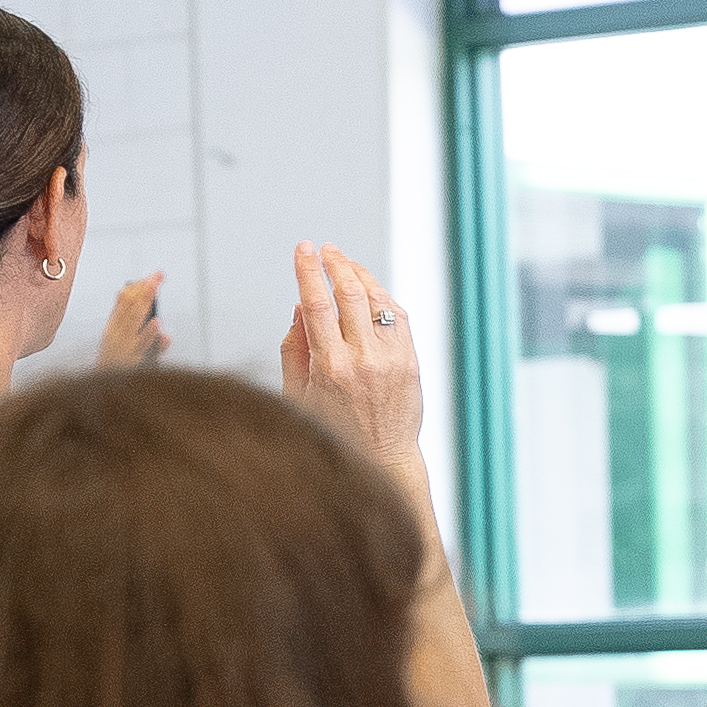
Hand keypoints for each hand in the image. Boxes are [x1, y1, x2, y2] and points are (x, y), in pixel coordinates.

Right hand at [94, 272, 167, 368]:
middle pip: (129, 305)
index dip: (136, 288)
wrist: (104, 396)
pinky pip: (140, 345)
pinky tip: (157, 322)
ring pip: (133, 319)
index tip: (150, 278)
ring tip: (155, 288)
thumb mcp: (130, 354)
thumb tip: (166, 336)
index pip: (122, 302)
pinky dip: (148, 334)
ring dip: (145, 302)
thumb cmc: (117, 373)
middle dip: (144, 288)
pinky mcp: (129, 360)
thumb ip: (150, 343)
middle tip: (158, 275)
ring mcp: (122, 346)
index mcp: (112, 329)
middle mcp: (115, 334)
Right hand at [280, 242, 423, 475]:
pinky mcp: (411, 361)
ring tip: (345, 264)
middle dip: (335, 264)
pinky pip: (397, 316)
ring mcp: (391, 359)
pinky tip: (370, 290)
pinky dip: (382, 298)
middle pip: (350, 293)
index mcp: (330, 367)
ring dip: (360, 275)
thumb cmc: (336, 430)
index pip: (317, 303)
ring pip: (377, 300)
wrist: (384, 458)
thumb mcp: (298, 395)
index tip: (303, 248)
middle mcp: (364, 359)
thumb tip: (300, 306)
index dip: (308, 270)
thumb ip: (294, 348)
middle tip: (326, 250)